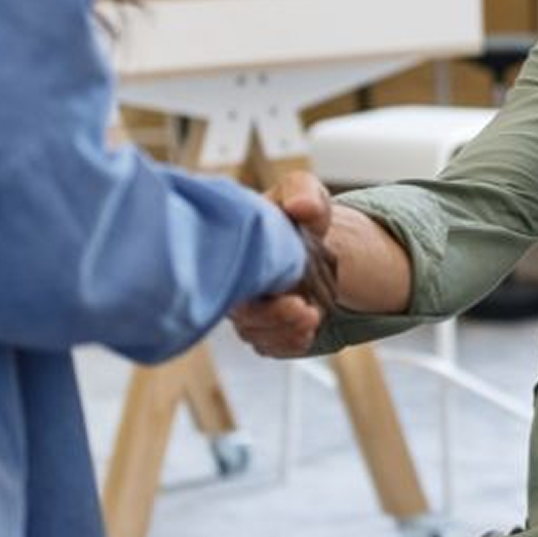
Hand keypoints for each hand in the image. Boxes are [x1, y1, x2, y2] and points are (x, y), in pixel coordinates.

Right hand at [231, 171, 336, 358]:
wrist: (312, 239)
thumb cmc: (295, 215)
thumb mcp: (303, 191)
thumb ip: (302, 192)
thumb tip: (301, 206)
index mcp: (232, 250)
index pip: (224, 276)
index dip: (251, 289)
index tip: (287, 291)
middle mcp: (233, 283)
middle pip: (241, 315)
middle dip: (274, 319)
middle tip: (306, 311)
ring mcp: (247, 309)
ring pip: (255, 334)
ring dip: (286, 333)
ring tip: (313, 317)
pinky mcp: (263, 328)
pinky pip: (268, 345)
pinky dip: (288, 344)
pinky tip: (306, 334)